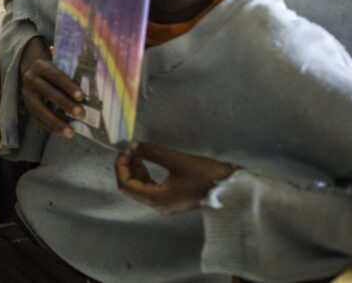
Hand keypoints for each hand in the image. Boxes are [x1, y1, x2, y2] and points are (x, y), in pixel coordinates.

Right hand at [19, 37, 84, 137]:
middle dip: (66, 105)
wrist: (30, 73)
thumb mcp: (57, 68)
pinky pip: (38, 119)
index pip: (56, 77)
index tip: (81, 96)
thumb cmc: (52, 72)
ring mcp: (27, 94)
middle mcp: (31, 79)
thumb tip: (88, 96)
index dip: (68, 86)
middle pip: (48, 93)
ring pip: (41, 110)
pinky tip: (63, 133)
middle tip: (81, 114)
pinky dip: (51, 127)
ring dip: (57, 122)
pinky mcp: (27, 106)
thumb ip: (69, 77)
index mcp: (41, 66)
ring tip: (71, 132)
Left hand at [115, 142, 236, 214]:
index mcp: (157, 199)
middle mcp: (159, 205)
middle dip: (127, 167)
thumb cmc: (206, 175)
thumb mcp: (177, 160)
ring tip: (140, 152)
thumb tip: (132, 145)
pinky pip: (150, 188)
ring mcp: (165, 204)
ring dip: (135, 170)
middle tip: (131, 149)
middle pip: (131, 187)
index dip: (120, 167)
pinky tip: (148, 161)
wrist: (230, 187)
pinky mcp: (172, 199)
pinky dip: (145, 174)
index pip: (126, 186)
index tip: (125, 150)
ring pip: (140, 188)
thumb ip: (152, 153)